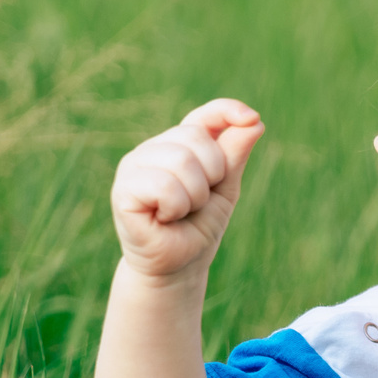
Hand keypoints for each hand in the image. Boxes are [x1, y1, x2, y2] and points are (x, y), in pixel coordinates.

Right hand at [112, 99, 264, 280]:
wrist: (179, 267)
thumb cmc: (199, 227)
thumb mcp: (225, 188)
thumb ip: (234, 155)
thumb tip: (254, 121)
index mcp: (178, 145)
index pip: (203, 115)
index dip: (227, 110)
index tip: (252, 118)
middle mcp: (153, 148)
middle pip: (195, 138)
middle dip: (212, 176)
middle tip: (197, 202)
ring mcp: (134, 166)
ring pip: (181, 161)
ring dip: (194, 196)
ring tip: (180, 212)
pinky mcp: (123, 188)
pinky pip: (164, 185)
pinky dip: (175, 207)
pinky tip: (164, 218)